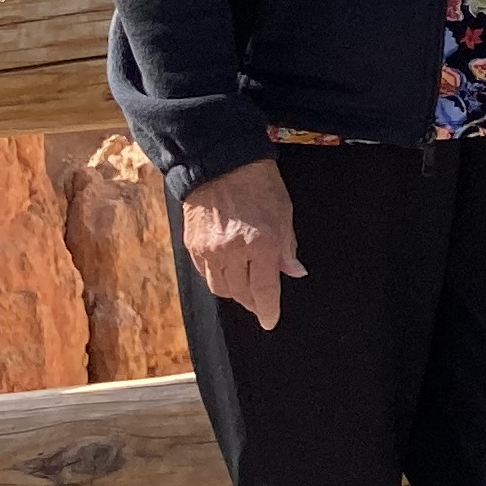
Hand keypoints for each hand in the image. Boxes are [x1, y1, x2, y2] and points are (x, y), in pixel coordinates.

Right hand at [180, 155, 302, 329]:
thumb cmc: (259, 184)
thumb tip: (294, 272)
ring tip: (245, 291)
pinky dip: (218, 280)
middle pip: (241, 293)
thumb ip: (288, 247)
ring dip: (235, 293)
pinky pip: (204, 275)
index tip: (270, 322)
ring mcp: (209, 250)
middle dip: (252, 302)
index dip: (268, 309)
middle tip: (261, 304)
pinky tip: (228, 276)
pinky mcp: (192, 246)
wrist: (219, 164)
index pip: (265, 289)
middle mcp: (232, 252)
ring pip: (220, 288)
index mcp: (261, 244)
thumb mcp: (284, 213)